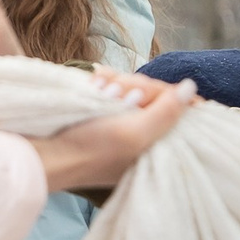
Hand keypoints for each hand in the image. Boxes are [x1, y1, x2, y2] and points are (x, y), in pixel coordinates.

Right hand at [27, 71, 197, 194]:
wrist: (49, 156)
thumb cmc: (93, 149)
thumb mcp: (135, 133)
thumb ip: (166, 112)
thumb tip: (191, 87)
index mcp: (159, 143)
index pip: (178, 106)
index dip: (164, 93)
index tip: (142, 92)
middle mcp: (145, 135)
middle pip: (156, 95)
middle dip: (133, 86)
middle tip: (109, 89)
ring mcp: (124, 126)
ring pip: (135, 91)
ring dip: (116, 83)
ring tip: (98, 85)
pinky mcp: (105, 118)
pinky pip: (116, 93)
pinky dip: (105, 85)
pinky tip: (94, 84)